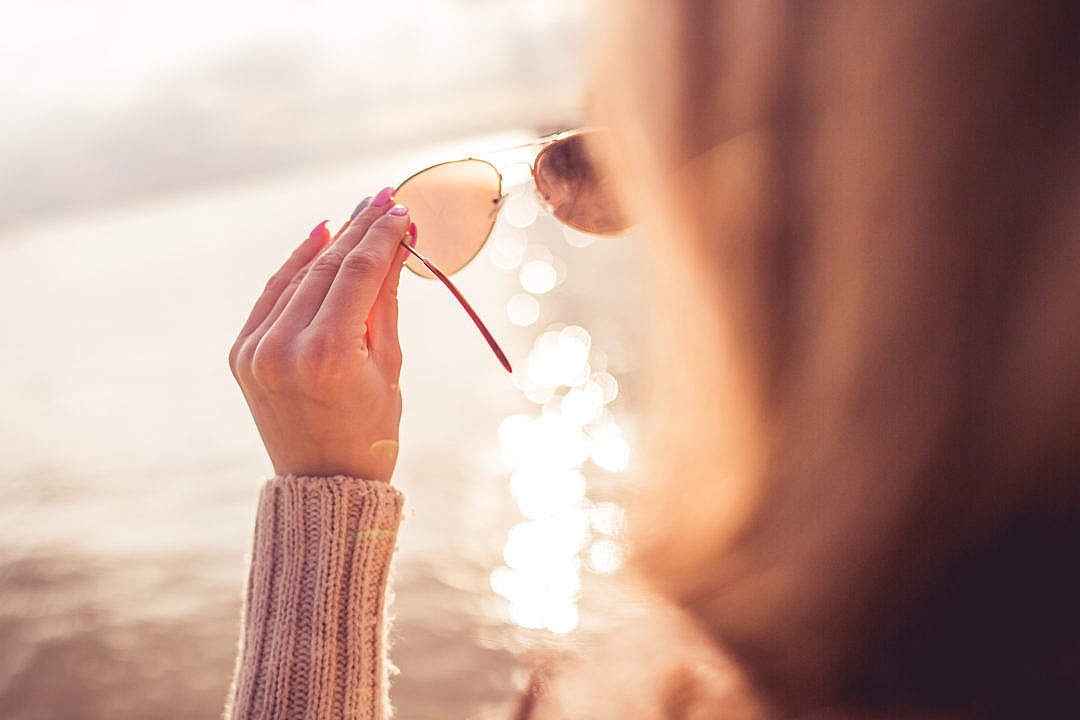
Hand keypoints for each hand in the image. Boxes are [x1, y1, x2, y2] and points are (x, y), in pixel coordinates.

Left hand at [229, 190, 414, 481]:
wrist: (324, 481)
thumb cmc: (372, 429)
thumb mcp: (388, 364)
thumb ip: (385, 299)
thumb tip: (396, 242)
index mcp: (328, 355)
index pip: (359, 273)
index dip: (382, 236)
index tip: (402, 210)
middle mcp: (284, 347)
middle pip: (326, 268)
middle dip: (359, 230)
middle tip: (384, 198)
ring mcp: (256, 350)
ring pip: (297, 276)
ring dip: (328, 242)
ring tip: (356, 213)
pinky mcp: (241, 354)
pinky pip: (273, 296)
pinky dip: (295, 267)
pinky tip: (318, 239)